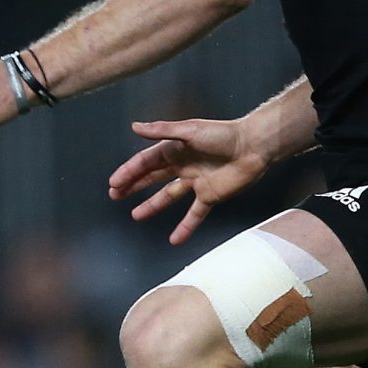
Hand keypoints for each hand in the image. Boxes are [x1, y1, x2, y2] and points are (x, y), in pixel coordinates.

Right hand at [106, 115, 268, 244]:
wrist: (253, 146)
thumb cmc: (222, 134)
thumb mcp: (188, 130)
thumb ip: (161, 131)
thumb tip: (135, 127)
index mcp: (174, 149)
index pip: (145, 162)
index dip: (128, 172)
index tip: (113, 183)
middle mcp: (182, 166)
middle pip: (152, 178)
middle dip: (133, 186)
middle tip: (115, 195)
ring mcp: (195, 183)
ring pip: (168, 196)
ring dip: (152, 206)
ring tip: (136, 216)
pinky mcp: (210, 196)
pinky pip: (195, 214)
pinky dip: (185, 228)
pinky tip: (174, 240)